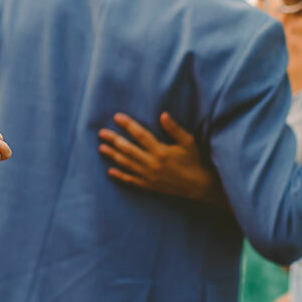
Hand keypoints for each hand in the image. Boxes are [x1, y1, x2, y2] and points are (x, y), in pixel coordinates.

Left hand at [99, 112, 225, 205]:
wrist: (200, 186)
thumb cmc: (195, 161)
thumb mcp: (188, 142)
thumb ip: (174, 129)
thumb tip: (163, 114)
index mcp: (161, 151)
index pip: (140, 135)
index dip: (128, 125)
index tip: (116, 117)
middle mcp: (152, 163)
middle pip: (128, 149)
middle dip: (114, 140)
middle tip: (101, 133)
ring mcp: (149, 176)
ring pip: (127, 164)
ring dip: (113, 155)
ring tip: (101, 148)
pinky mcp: (149, 186)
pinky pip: (131, 180)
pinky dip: (120, 176)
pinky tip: (110, 171)